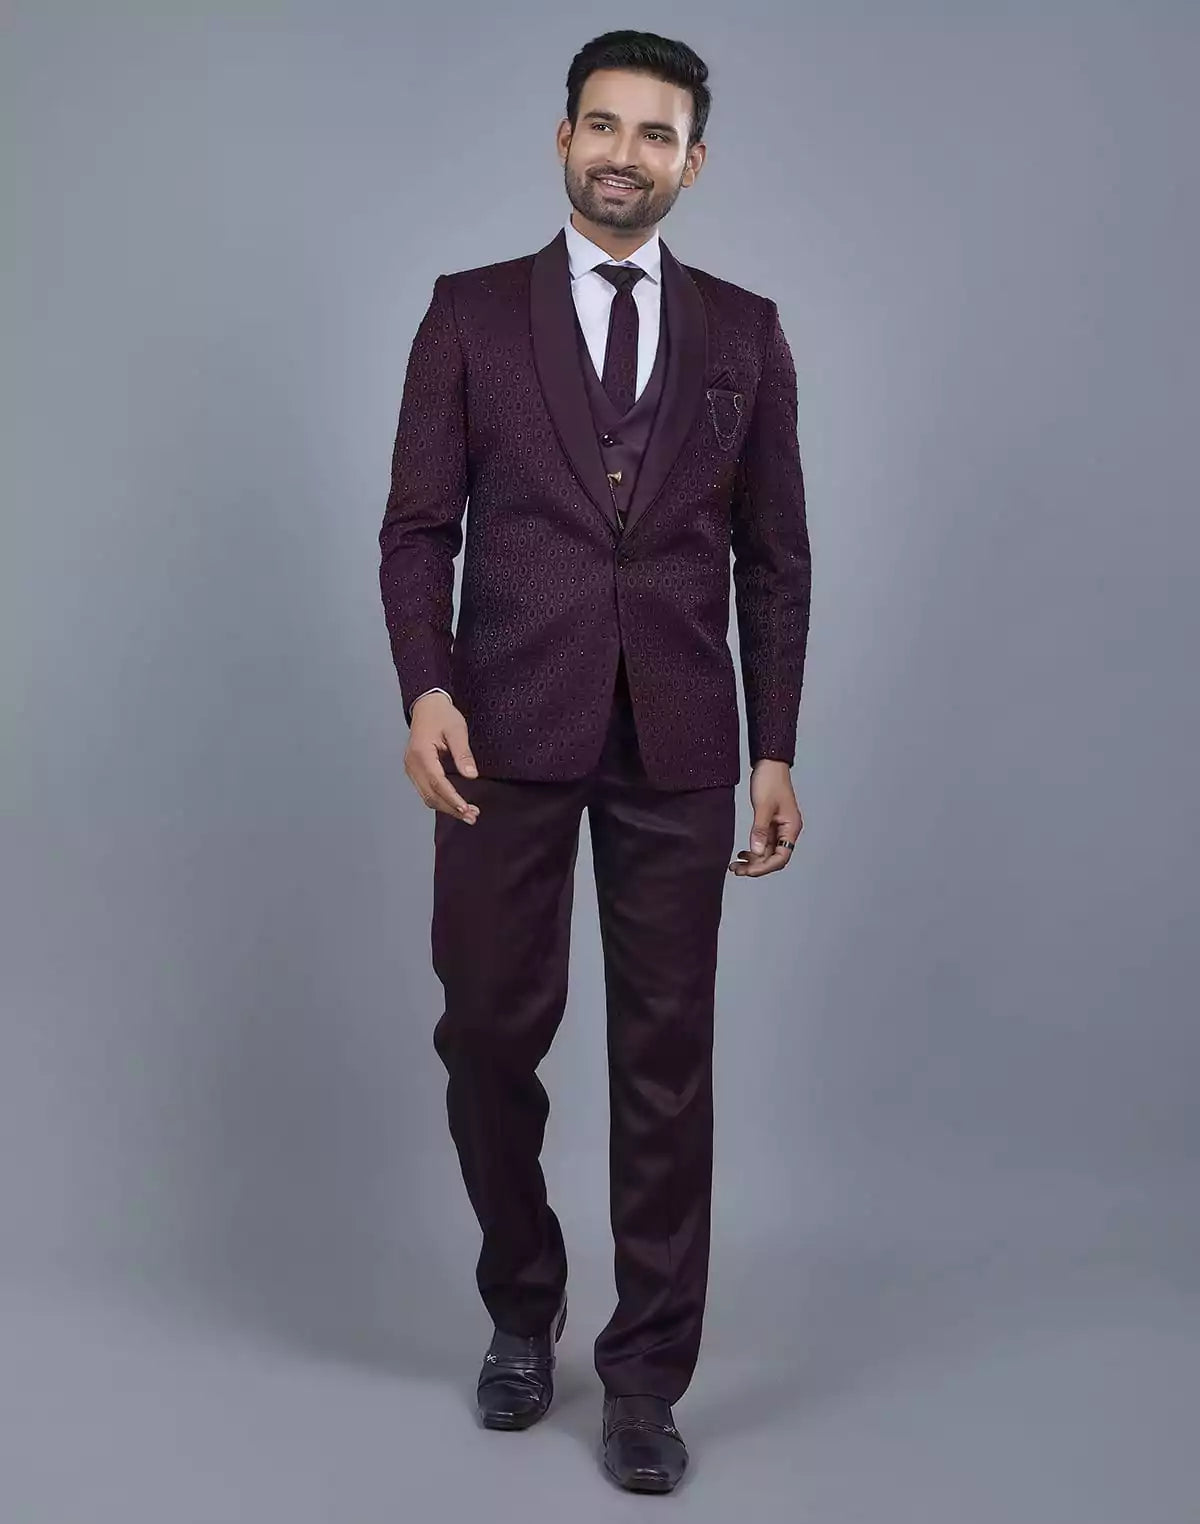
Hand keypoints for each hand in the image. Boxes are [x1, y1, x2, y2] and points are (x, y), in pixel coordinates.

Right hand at [405, 692, 480, 822]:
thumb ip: (463, 754)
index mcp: (421, 754)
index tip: (467, 809)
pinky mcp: (414, 770)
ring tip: (467, 814)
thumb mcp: (457, 730)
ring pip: (427, 796)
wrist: (426, 706)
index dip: (452, 798)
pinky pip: (425, 791)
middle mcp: (412, 764)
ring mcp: (411, 769)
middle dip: (451, 809)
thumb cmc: (442, 715)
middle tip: (472, 817)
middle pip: (430, 795)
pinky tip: (455, 805)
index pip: (437, 783)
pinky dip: (440, 800)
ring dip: (446, 807)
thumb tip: (471, 776)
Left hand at [728, 760, 802, 876]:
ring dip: (753, 860)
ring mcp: (779, 829)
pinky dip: (753, 850)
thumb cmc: (770, 780)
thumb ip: (760, 830)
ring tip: (735, 865)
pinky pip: (763, 843)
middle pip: (774, 858)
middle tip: (736, 870)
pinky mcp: (771, 824)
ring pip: (767, 852)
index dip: (764, 867)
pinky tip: (742, 853)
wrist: (769, 763)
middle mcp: (788, 831)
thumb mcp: (763, 806)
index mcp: (791, 828)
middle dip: (756, 867)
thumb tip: (757, 853)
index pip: (781, 858)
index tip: (748, 871)